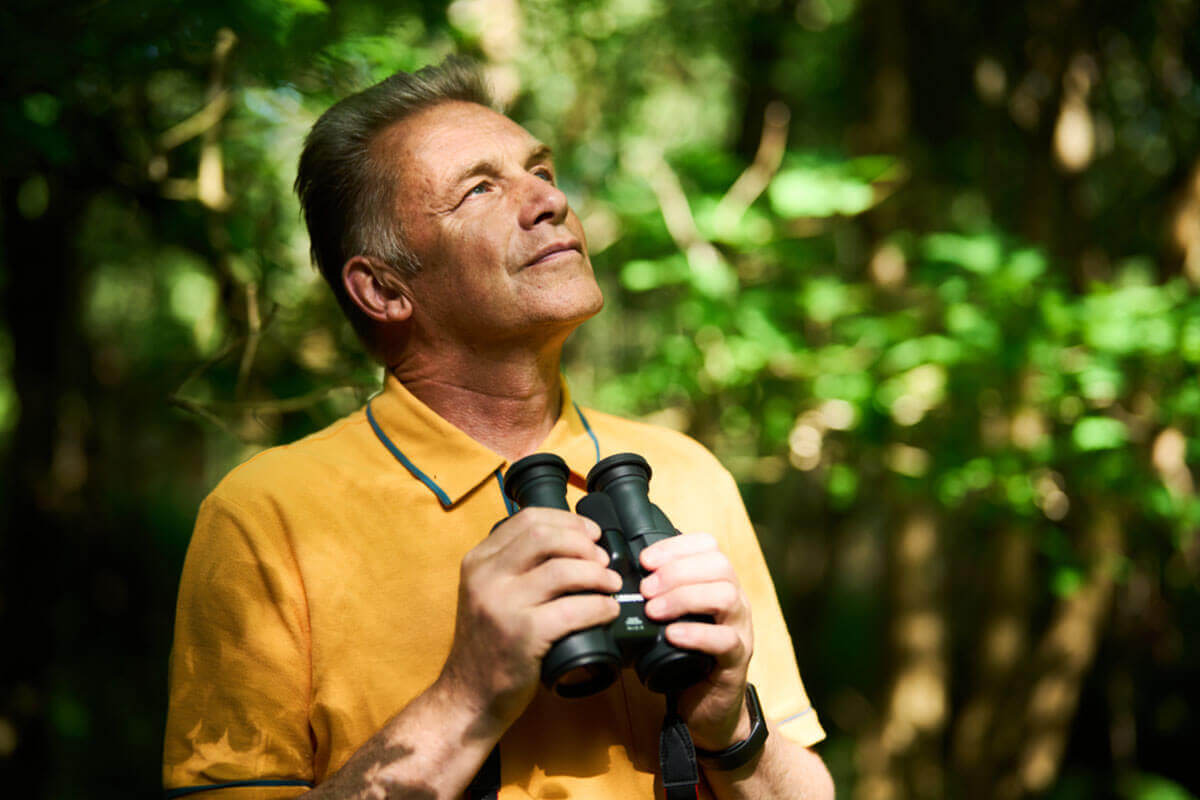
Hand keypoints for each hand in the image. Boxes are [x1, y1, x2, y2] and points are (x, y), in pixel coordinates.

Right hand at [435, 508, 621, 733]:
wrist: (469, 696)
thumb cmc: (490, 645)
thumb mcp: (488, 593)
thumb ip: (514, 567)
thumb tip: (571, 543)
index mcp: (478, 561)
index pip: (528, 519)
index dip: (568, 521)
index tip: (591, 533)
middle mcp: (485, 577)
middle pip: (545, 537)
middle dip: (584, 544)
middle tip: (603, 560)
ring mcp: (501, 605)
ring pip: (562, 570)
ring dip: (597, 574)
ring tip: (611, 585)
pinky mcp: (521, 635)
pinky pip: (572, 609)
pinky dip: (598, 607)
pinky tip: (607, 611)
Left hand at [639, 533, 753, 750]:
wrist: (708, 706)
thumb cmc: (685, 657)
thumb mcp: (671, 619)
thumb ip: (657, 596)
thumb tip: (617, 578)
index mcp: (718, 583)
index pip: (708, 546)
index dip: (675, 547)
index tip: (645, 560)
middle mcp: (735, 600)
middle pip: (719, 565)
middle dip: (676, 571)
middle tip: (645, 589)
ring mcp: (740, 629)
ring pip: (725, 596)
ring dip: (684, 598)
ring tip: (654, 611)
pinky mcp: (737, 659)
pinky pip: (725, 639)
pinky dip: (696, 633)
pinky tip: (672, 635)